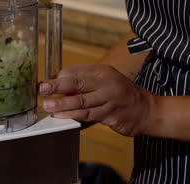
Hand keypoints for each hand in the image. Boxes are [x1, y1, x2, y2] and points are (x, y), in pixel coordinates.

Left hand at [39, 64, 155, 136]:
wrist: (147, 110)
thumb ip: (82, 80)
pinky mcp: (112, 115)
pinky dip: (75, 116)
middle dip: (57, 87)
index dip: (58, 77)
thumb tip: (56, 80)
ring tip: (48, 106)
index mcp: (102, 71)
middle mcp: (106, 83)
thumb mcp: (103, 80)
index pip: (76, 72)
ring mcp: (110, 100)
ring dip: (63, 105)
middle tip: (42, 90)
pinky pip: (89, 116)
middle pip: (78, 84)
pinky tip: (63, 117)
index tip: (43, 83)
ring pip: (82, 102)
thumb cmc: (119, 93)